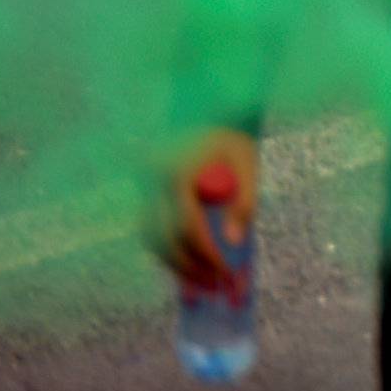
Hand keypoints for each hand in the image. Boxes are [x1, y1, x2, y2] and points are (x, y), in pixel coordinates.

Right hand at [150, 128, 258, 287]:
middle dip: (189, 268)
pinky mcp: (144, 189)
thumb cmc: (229, 134)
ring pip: (152, 238)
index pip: (188, 227)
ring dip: (174, 263)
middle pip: (164, 239)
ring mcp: (144, 185)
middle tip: (214, 286)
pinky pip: (151, 228)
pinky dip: (167, 248)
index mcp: (176, 173)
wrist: (206, 103)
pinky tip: (187, 260)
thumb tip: (234, 242)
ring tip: (201, 282)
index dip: (207, 255)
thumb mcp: (246, 161)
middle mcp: (152, 181)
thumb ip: (243, 202)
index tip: (226, 273)